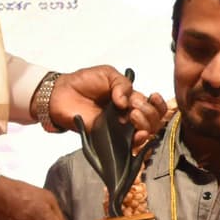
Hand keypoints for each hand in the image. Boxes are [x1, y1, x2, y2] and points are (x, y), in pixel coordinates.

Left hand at [48, 66, 166, 150]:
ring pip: (145, 133)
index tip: (153, 97)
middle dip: (149, 113)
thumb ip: (122, 84)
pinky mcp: (109, 138)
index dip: (158, 103)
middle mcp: (127, 114)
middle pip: (153, 120)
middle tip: (134, 107)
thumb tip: (127, 102)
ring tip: (132, 115)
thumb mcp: (107, 74)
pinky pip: (129, 145)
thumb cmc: (83, 81)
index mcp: (130, 98)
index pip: (153, 105)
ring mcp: (119, 127)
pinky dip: (138, 141)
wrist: (61, 94)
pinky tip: (136, 133)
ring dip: (146, 124)